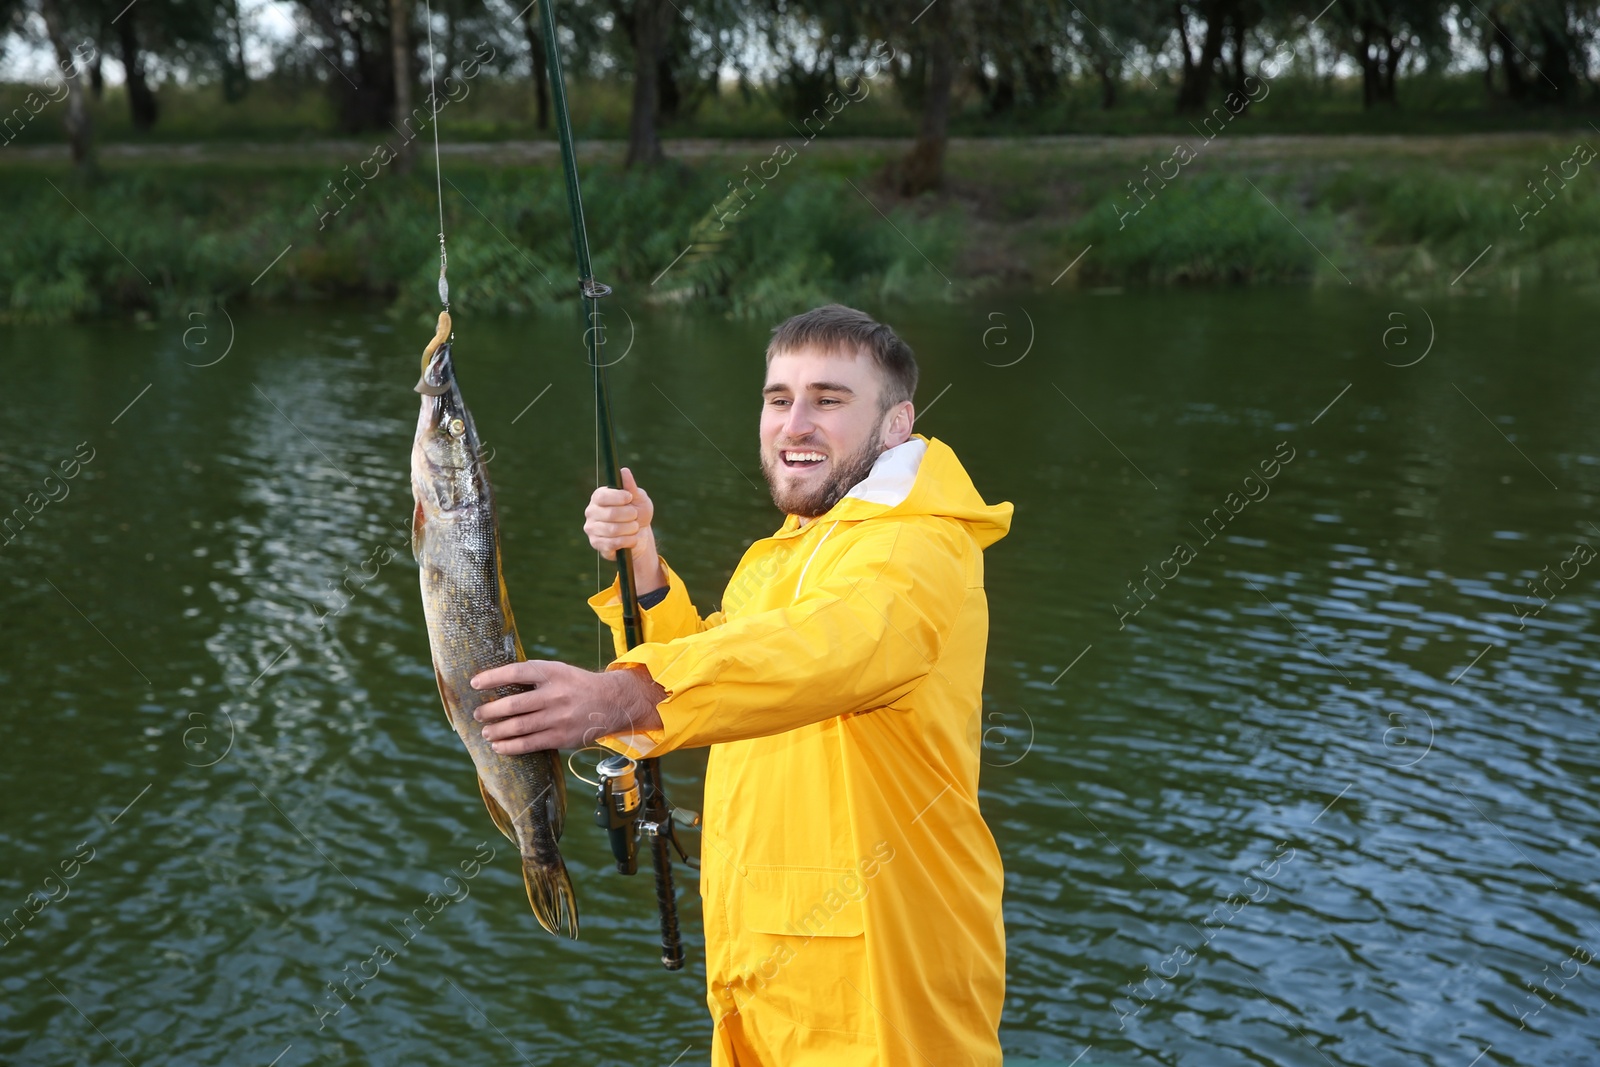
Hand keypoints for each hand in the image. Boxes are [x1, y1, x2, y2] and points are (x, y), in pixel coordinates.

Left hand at [470, 660, 664, 753]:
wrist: (611, 702)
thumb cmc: (576, 685)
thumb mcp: (559, 671)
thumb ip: (533, 675)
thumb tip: (497, 683)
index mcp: (552, 673)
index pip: (516, 672)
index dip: (492, 677)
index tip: (474, 683)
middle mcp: (555, 695)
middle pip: (514, 705)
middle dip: (490, 710)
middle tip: (477, 714)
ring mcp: (558, 717)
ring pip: (519, 727)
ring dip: (497, 731)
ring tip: (486, 731)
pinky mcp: (561, 737)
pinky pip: (530, 744)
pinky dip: (510, 746)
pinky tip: (499, 746)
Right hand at [584, 466, 666, 593]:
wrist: (640, 535)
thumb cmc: (638, 513)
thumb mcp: (639, 498)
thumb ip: (631, 487)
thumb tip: (624, 471)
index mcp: (598, 497)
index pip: (602, 496)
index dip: (618, 497)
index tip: (630, 498)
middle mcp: (591, 512)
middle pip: (610, 514)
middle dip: (629, 515)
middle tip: (635, 515)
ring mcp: (592, 529)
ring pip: (613, 530)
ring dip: (630, 529)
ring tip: (635, 527)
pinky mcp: (597, 544)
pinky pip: (613, 543)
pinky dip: (628, 541)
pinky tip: (632, 539)